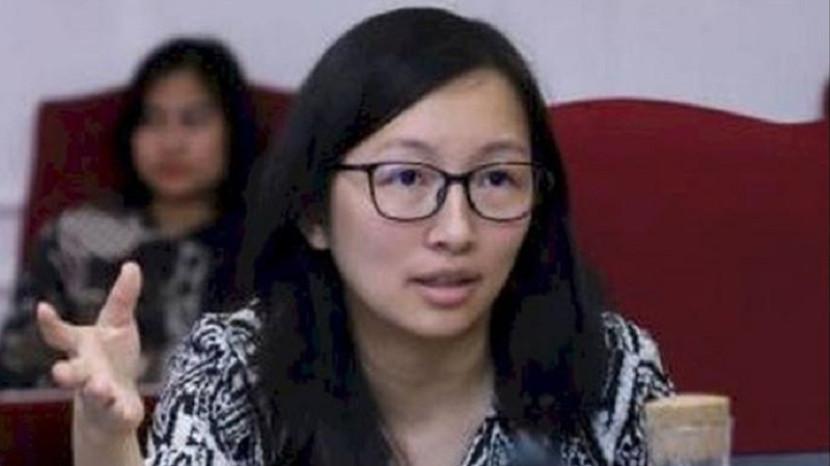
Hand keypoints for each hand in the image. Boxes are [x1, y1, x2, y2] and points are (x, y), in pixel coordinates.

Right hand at [37, 262, 145, 437]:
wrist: (115, 403)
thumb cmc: (112, 358)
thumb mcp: (119, 325)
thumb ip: (122, 298)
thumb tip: (131, 265)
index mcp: (82, 346)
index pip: (61, 334)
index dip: (50, 322)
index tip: (43, 308)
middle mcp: (85, 370)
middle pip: (70, 372)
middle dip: (65, 373)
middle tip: (59, 371)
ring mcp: (98, 393)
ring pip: (92, 393)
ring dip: (96, 390)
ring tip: (100, 388)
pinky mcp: (115, 411)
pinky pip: (117, 412)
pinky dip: (121, 412)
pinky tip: (127, 412)